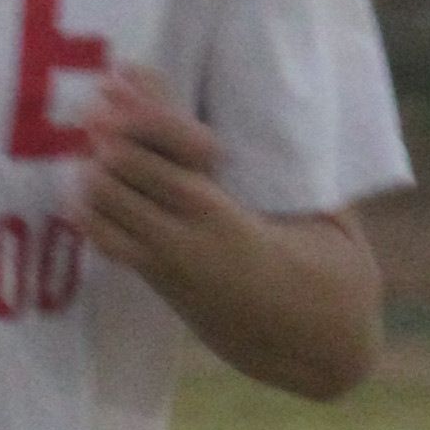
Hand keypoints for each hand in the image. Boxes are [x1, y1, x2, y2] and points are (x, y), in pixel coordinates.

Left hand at [72, 60, 381, 398]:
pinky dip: (95, 211)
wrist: (318, 357)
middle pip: (127, 174)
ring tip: (94, 133)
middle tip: (98, 96)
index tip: (127, 72)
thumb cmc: (338, 283)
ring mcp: (169, 269)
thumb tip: (305, 117)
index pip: (175, 155)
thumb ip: (310, 176)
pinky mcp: (161, 289)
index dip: (145, 112)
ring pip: (106, 210)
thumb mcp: (334, 222)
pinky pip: (109, 244)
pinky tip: (92, 183)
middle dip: (110, 131)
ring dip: (96, 170)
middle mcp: (191, 245)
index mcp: (233, 222)